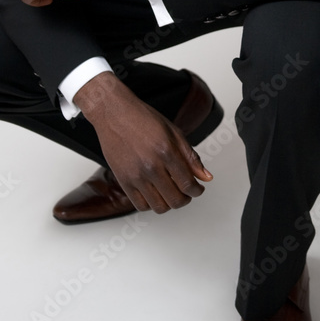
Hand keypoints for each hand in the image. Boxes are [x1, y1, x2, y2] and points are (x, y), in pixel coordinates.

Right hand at [75, 73, 212, 213]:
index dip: (197, 191)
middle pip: (176, 200)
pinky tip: (154, 193)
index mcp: (167, 151)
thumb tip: (205, 177)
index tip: (198, 189)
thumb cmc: (143, 118)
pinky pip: (140, 205)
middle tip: (186, 192)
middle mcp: (151, 166)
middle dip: (185, 199)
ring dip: (169, 204)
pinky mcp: (123, 180)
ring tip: (170, 192)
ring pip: (159, 207)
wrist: (113, 113)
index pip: (188, 184)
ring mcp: (136, 175)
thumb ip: (191, 156)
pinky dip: (151, 204)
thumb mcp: (174, 132)